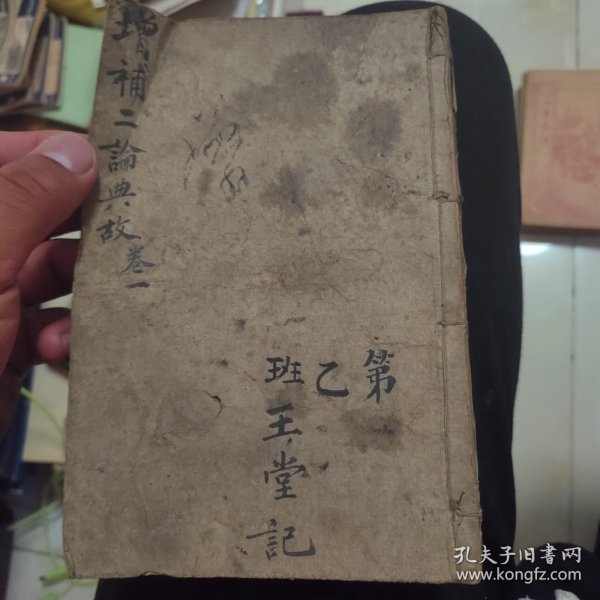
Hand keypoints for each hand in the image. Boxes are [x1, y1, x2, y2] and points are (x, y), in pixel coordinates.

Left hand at [0, 131, 96, 433]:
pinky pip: (50, 320)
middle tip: (129, 231)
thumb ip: (27, 196)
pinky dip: (64, 332)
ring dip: (79, 289)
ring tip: (97, 302)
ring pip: (53, 272)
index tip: (107, 163)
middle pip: (38, 217)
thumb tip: (80, 150)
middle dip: (80, 230)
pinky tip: (59, 347)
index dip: (48, 153)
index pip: (2, 159)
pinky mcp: (8, 342)